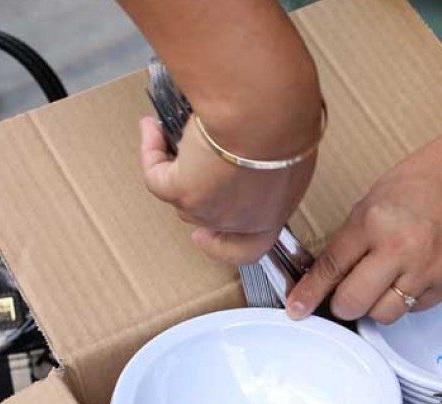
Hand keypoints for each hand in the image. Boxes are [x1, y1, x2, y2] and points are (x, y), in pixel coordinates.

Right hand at [138, 113, 317, 263]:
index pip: (248, 247)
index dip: (223, 247)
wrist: (264, 117)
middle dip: (199, 189)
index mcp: (272, 213)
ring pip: (182, 197)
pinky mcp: (182, 192)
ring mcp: (209, 210)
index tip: (203, 236)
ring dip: (174, 166)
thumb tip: (254, 151)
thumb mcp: (290, 150)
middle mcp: (239, 220)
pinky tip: (152, 127)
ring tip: (171, 131)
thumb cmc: (286, 125)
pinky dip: (151, 151)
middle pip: (209, 215)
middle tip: (191, 157)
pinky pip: (155, 176)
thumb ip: (271, 163)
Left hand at [284, 123, 441, 322]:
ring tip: (384, 282)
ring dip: (376, 305)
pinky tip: (413, 274)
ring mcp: (429, 271)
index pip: (331, 269)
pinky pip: (417, 309)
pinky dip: (408, 299)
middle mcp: (401, 251)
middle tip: (346, 293)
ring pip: (385, 314)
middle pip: (353, 303)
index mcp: (374, 222)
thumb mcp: (376, 199)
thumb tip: (330, 273)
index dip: (308, 293)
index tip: (296, 310)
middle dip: (344, 302)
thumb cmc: (429, 177)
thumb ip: (353, 238)